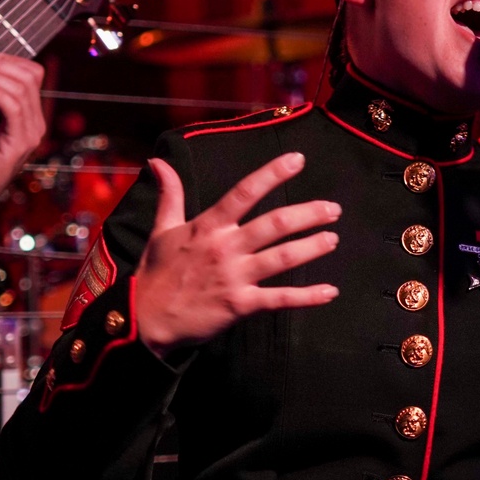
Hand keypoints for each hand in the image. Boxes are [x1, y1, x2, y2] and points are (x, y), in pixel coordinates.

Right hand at [136, 151, 340, 356]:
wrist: (146, 320)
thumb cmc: (156, 274)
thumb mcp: (161, 229)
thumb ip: (170, 194)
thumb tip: (158, 160)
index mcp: (208, 226)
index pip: (245, 192)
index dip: (272, 174)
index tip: (298, 160)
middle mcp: (225, 247)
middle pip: (275, 224)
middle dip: (308, 214)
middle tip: (333, 209)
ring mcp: (234, 276)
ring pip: (282, 257)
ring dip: (312, 247)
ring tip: (333, 238)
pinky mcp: (240, 305)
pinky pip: (279, 299)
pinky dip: (307, 296)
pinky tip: (329, 291)